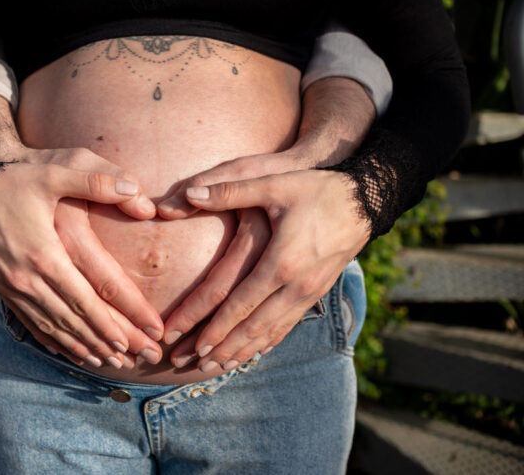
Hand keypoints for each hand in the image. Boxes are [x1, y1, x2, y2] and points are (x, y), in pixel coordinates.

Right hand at [0, 146, 163, 368]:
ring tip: (110, 363)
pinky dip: (53, 341)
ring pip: (54, 327)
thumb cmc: (13, 179)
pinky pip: (31, 324)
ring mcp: (14, 287)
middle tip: (139, 360)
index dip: (121, 318)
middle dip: (110, 342)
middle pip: (77, 320)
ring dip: (84, 347)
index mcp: (48, 253)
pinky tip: (68, 352)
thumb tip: (137, 192)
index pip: (92, 296)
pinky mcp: (3, 289)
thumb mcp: (55, 170)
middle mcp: (30, 278)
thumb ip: (97, 180)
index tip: (145, 336)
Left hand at [154, 150, 308, 362]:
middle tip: (196, 366)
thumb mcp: (273, 184)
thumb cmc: (316, 189)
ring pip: (271, 332)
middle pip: (253, 327)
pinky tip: (252, 353)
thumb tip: (188, 192)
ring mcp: (309, 292)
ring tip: (216, 369)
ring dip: (242, 352)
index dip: (213, 326)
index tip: (188, 344)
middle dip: (223, 349)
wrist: (366, 200)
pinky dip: (267, 342)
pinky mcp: (316, 292)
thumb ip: (229, 191)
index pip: (239, 303)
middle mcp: (296, 285)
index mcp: (280, 261)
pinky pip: (288, 325)